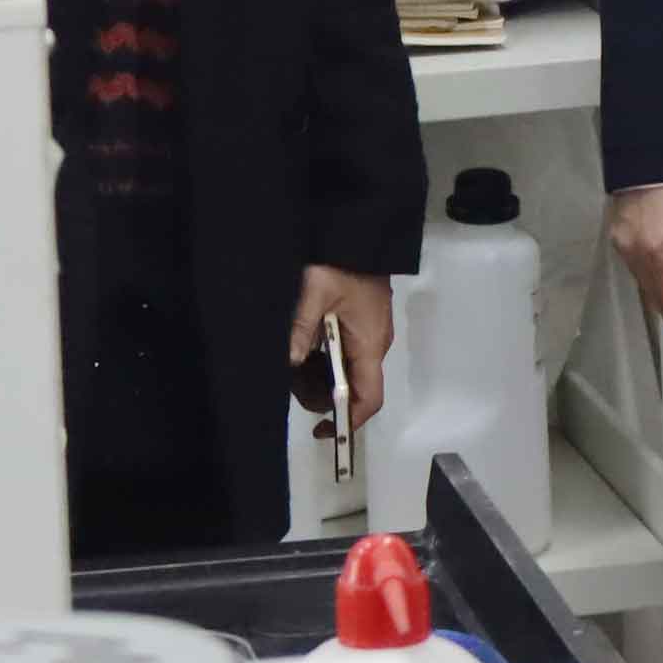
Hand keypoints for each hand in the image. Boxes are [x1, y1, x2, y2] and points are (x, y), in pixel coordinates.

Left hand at [288, 265, 393, 427]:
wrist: (361, 234)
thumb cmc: (341, 264)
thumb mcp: (316, 292)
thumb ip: (301, 328)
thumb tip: (288, 362)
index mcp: (369, 345)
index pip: (368, 398)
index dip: (347, 421)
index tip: (320, 429)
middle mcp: (374, 346)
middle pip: (353, 389)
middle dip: (321, 394)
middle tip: (291, 381)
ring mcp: (369, 336)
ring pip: (346, 374)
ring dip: (318, 375)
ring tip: (292, 360)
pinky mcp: (361, 326)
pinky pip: (344, 356)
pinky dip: (323, 359)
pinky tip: (303, 346)